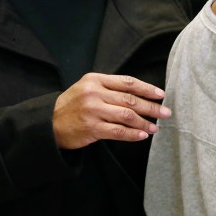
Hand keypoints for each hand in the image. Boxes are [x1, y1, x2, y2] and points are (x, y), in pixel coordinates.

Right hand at [53, 73, 170, 148]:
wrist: (49, 122)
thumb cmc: (72, 105)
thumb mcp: (87, 88)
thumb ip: (109, 88)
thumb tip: (139, 95)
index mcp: (95, 79)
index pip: (127, 82)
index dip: (147, 88)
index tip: (161, 94)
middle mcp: (94, 93)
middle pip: (130, 99)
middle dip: (151, 106)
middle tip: (166, 112)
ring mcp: (92, 110)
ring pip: (126, 115)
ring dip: (145, 122)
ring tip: (156, 127)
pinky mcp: (91, 128)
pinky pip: (117, 131)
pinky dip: (133, 134)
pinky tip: (143, 135)